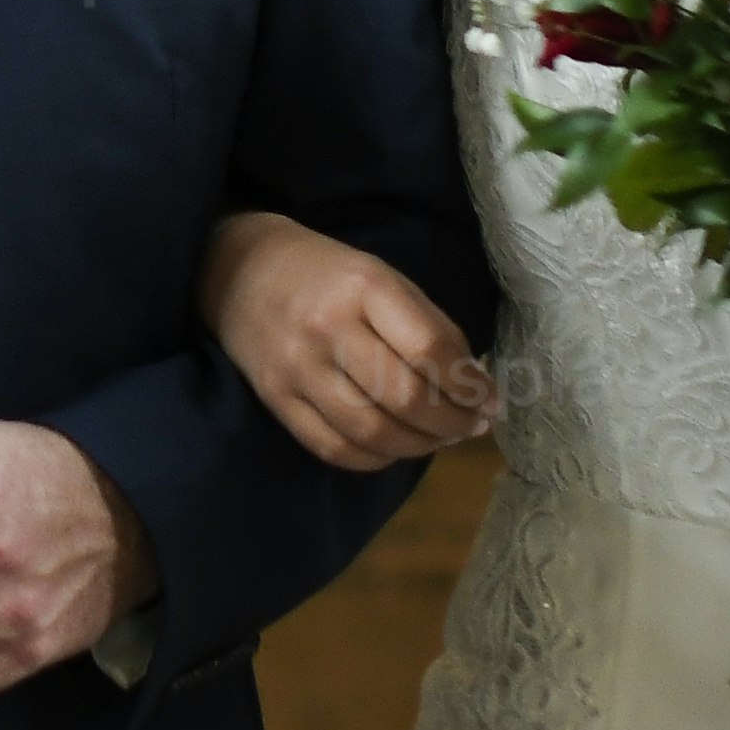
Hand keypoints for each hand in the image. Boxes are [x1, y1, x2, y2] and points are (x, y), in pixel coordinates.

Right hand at [208, 211, 491, 470]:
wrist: (239, 270)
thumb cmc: (327, 273)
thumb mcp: (382, 277)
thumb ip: (428, 327)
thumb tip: (476, 387)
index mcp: (362, 286)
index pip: (428, 348)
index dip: (468, 384)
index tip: (490, 400)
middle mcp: (327, 328)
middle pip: (403, 397)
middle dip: (451, 422)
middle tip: (473, 426)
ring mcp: (297, 369)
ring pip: (372, 431)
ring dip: (419, 446)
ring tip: (440, 439)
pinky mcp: (276, 399)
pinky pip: (334, 448)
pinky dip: (376, 459)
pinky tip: (396, 449)